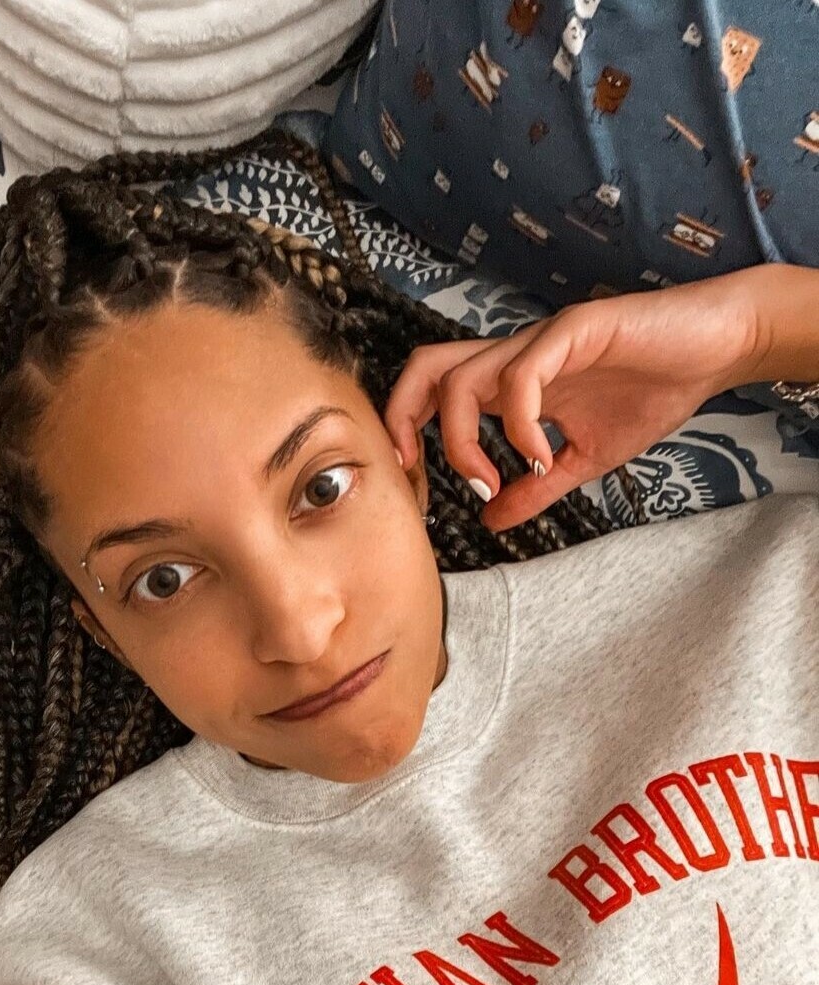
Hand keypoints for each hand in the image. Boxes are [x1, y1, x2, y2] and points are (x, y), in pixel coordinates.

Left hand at [384, 271, 763, 531]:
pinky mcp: (574, 330)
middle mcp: (514, 357)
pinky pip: (522, 376)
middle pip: (426, 369)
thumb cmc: (653, 392)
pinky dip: (518, 424)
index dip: (407, 430)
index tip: (417, 484)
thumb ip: (536, 488)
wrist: (716, 349)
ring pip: (462, 378)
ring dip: (463, 440)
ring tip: (493, 481)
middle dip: (401, 419)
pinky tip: (541, 454)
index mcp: (510, 383)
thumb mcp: (585, 459)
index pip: (434, 391)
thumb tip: (493, 521)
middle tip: (417, 472)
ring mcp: (540, 341)